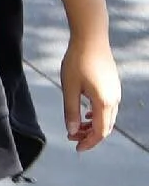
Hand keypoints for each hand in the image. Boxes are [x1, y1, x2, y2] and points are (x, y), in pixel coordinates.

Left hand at [60, 34, 119, 151]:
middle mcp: (114, 100)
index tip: (76, 147)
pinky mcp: (113, 86)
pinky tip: (85, 113)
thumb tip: (71, 131)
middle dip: (89, 136)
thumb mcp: (69, 88)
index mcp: (104, 103)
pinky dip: (97, 115)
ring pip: (107, 118)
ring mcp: (116, 93)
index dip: (88, 143)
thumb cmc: (77, 61)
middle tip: (72, 138)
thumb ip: (71, 111)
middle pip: (105, 127)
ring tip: (76, 127)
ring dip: (93, 125)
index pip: (100, 132)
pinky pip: (108, 108)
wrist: (91, 38)